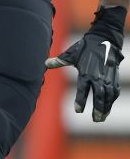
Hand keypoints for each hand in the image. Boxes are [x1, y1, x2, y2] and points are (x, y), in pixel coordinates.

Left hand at [46, 6, 124, 121]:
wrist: (104, 39)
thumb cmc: (85, 47)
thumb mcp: (70, 54)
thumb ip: (59, 61)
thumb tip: (45, 63)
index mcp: (86, 72)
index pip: (83, 90)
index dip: (81, 101)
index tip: (78, 111)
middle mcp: (98, 76)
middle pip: (99, 96)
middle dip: (98, 108)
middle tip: (95, 119)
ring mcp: (108, 77)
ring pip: (108, 95)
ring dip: (106, 107)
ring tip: (101, 117)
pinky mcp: (114, 76)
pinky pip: (114, 90)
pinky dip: (111, 99)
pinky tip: (108, 107)